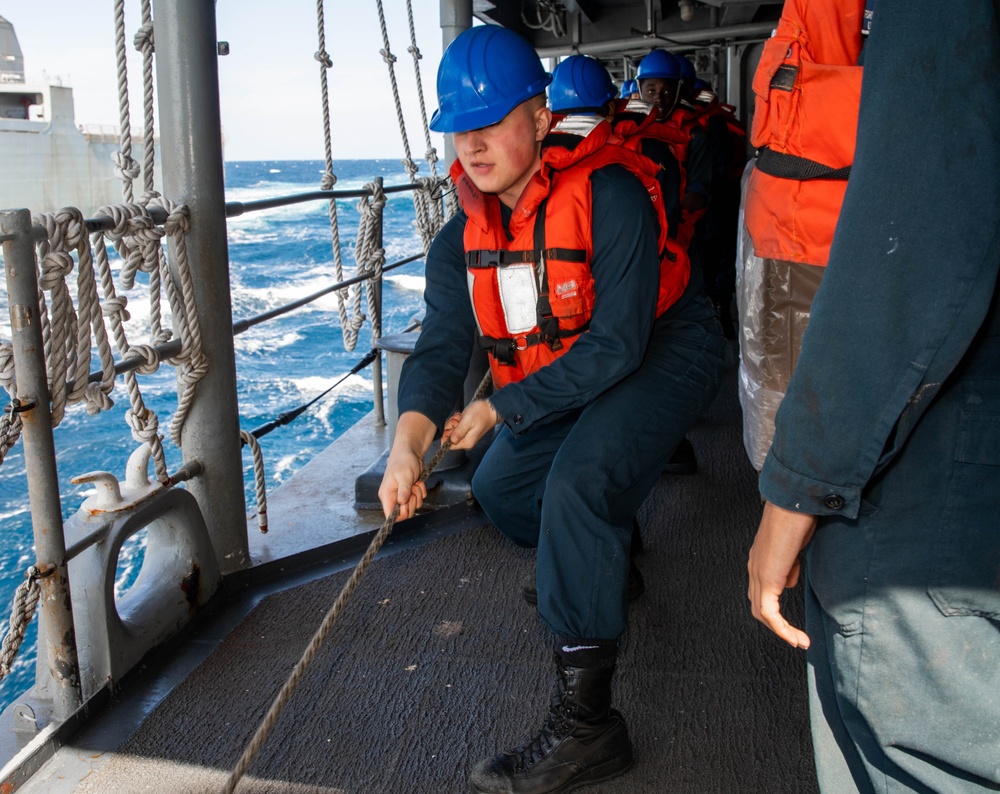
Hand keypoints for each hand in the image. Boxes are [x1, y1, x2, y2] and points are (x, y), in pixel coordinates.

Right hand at [378, 446, 426, 520]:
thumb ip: (404, 490)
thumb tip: (402, 503)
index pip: (390, 515)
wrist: (410, 451)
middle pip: (404, 513)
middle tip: (412, 489)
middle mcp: (393, 497)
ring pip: (413, 506)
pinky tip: (417, 482)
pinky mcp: (410, 492)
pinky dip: (421, 491)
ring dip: (417, 495)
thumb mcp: (404, 475)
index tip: (407, 503)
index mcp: (387, 495)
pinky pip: (418, 499)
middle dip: (412, 502)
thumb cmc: (403, 460)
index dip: (401, 514)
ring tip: (414, 483)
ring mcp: (402, 495)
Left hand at [441, 399, 498, 450]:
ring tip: (461, 417)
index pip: (448, 445)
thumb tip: (450, 441)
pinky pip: (456, 428)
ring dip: (453, 423)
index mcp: (466, 442)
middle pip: (449, 438)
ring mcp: (466, 437)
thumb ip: (459, 431)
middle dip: (450, 427)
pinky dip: (457, 421)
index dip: (446, 434)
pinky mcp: (466, 432)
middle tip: (458, 419)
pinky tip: (462, 417)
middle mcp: (466, 442)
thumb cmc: (481, 413)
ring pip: (451, 432)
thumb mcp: (468, 420)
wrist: (491, 409)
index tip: (453, 426)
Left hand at [747, 500, 817, 648]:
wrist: (794, 503)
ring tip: (799, 642)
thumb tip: (789, 582)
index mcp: (760, 559)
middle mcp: (754, 567)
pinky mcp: (767, 577)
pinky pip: (768, 612)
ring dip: (780, 631)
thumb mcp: (795, 547)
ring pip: (761, 612)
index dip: (775, 611)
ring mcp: (758, 572)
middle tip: (797, 639)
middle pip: (758, 606)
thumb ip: (790, 565)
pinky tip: (795, 637)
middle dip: (777, 626)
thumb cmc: (798, 518)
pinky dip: (781, 628)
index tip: (793, 624)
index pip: (762, 592)